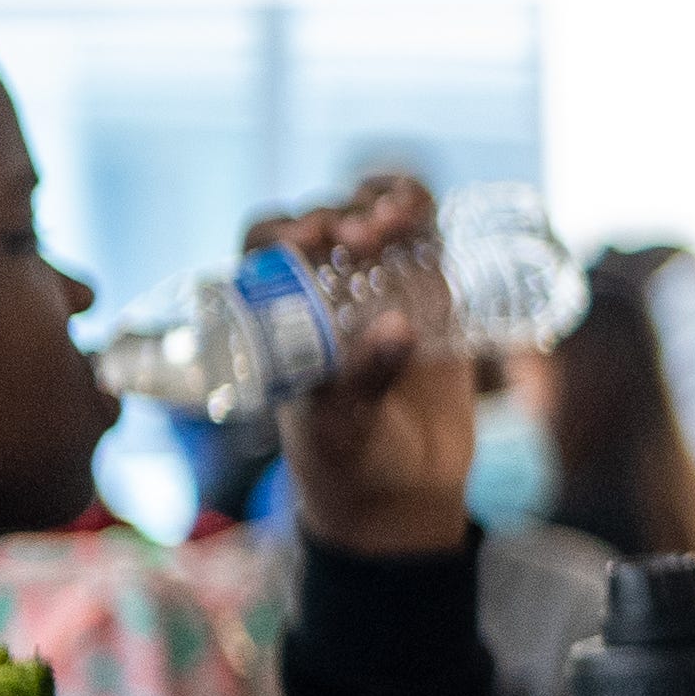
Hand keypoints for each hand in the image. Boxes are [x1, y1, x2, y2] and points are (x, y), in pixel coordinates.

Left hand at [261, 176, 475, 555]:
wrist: (405, 493)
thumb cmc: (349, 461)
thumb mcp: (344, 424)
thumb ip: (367, 377)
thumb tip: (400, 326)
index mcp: (282, 319)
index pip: (264, 252)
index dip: (281, 231)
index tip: (310, 237)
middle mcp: (327, 293)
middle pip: (324, 222)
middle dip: (340, 214)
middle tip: (359, 234)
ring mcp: (380, 287)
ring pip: (374, 216)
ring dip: (383, 202)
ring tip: (396, 217)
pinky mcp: (430, 292)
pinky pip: (426, 236)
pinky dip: (424, 212)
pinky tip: (427, 213)